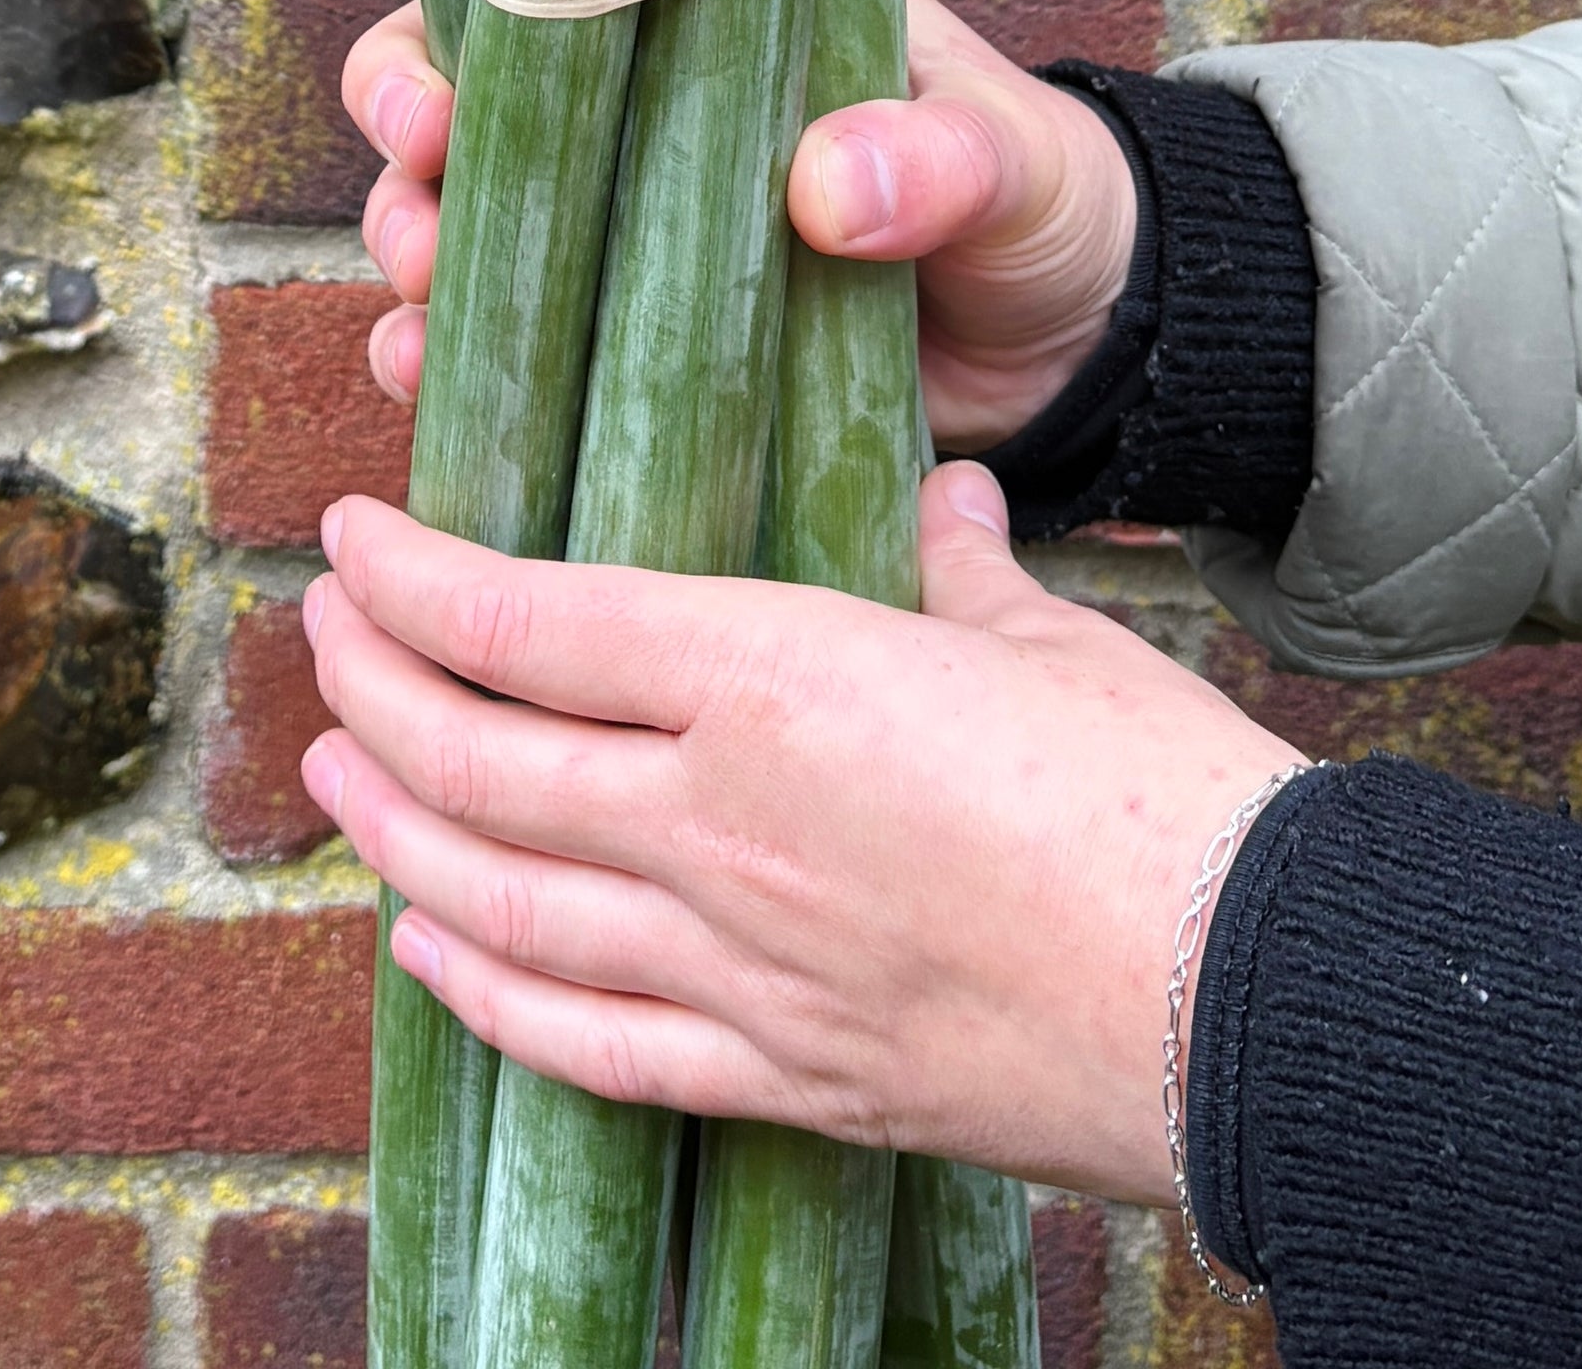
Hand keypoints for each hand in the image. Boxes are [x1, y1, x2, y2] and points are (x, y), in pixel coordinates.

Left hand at [300, 465, 1302, 1193]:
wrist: (1259, 1002)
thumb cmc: (1167, 796)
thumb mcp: (1042, 636)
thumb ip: (954, 568)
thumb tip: (938, 503)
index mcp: (778, 678)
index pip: (528, 620)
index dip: (411, 578)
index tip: (351, 539)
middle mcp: (722, 822)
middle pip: (479, 756)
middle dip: (372, 689)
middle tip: (322, 637)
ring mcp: (742, 965)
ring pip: (499, 900)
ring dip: (393, 831)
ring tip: (333, 777)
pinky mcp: (785, 1078)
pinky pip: (586, 1042)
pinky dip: (481, 997)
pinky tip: (426, 955)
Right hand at [340, 0, 1140, 447]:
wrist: (1075, 356)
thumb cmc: (1040, 200)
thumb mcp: (1013, 158)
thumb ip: (940, 159)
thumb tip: (827, 188)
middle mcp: (640, 101)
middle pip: (461, 63)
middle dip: (404, 91)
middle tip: (423, 144)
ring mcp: (621, 224)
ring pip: (453, 202)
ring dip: (406, 229)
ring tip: (421, 280)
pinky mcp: (622, 348)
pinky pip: (494, 346)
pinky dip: (440, 358)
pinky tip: (428, 379)